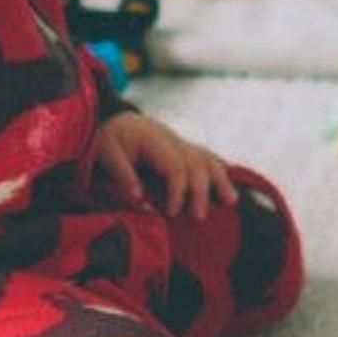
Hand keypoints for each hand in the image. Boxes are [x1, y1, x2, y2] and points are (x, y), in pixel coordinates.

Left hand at [86, 110, 232, 219]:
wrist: (111, 118)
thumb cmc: (107, 136)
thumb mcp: (106, 153)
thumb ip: (123, 176)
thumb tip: (140, 200)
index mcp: (154, 139)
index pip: (176, 165)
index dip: (178, 190)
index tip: (172, 213)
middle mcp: (172, 139)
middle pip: (197, 163)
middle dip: (201, 192)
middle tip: (199, 218)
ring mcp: (180, 142)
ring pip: (207, 158)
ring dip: (220, 180)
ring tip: (231, 202)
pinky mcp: (182, 148)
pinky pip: (207, 157)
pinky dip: (219, 171)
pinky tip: (228, 186)